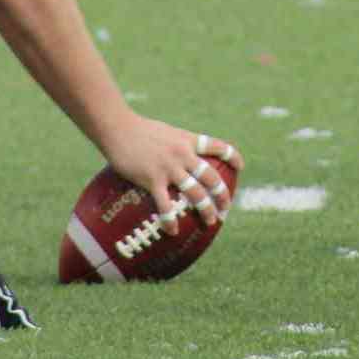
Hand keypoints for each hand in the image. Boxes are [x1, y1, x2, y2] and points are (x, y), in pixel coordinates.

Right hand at [100, 114, 243, 232]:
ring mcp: (169, 168)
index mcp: (187, 140)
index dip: (232, 156)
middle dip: (221, 194)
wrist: (118, 128)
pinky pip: (165, 205)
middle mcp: (183, 154)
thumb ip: (178, 144)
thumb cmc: (139, 129)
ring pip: (195, 192)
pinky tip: (174, 230)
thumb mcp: (166, 132)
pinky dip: (170, 219)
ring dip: (205, 209)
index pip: (217, 146)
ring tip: (211, 221)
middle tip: (226, 207)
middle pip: (210, 176)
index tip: (241, 166)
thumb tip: (183, 155)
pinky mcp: (152, 179)